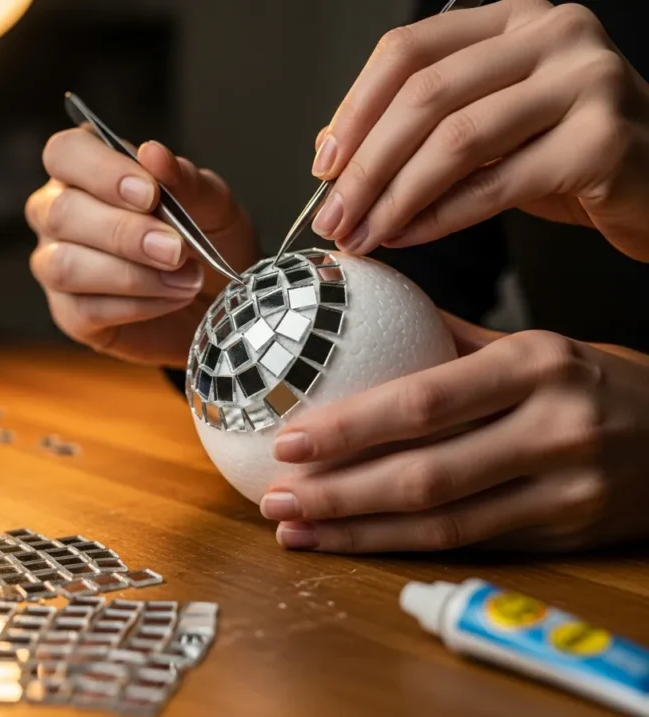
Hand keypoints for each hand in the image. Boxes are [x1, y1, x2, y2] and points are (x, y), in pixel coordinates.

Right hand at [26, 129, 258, 366]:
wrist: (224, 301)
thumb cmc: (208, 241)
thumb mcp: (212, 205)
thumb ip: (184, 179)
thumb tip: (153, 154)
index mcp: (87, 170)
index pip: (65, 153)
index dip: (101, 172)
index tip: (150, 194)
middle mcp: (59, 213)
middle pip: (59, 212)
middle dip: (123, 233)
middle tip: (176, 249)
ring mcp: (57, 265)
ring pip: (64, 265)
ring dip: (131, 275)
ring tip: (185, 279)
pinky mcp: (69, 314)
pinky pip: (85, 310)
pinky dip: (138, 305)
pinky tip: (172, 298)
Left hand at [259, 314, 648, 552]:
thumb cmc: (593, 379)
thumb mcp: (533, 343)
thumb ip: (448, 336)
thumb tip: (357, 305)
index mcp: (536, 364)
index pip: (425, 401)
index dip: (352, 427)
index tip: (290, 437)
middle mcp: (554, 428)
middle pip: (426, 473)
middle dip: (338, 491)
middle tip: (276, 496)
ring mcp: (564, 490)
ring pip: (442, 522)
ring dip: (357, 530)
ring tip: (293, 528)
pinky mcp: (564, 533)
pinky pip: (468, 544)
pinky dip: (401, 547)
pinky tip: (351, 542)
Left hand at [309, 0, 648, 261]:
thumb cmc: (567, 154)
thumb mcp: (490, 126)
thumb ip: (424, 125)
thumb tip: (332, 150)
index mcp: (514, 18)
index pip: (410, 50)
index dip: (354, 110)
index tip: (322, 165)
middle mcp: (554, 33)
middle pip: (425, 95)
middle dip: (364, 166)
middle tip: (333, 216)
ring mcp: (585, 81)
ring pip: (456, 140)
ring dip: (394, 197)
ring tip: (363, 234)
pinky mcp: (604, 140)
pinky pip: (495, 184)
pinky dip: (440, 217)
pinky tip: (408, 236)